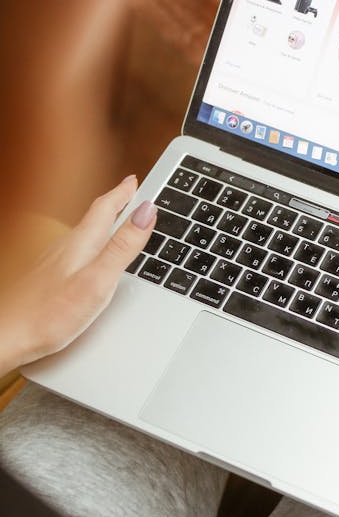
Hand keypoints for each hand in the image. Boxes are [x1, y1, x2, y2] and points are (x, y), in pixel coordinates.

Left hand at [0, 176, 155, 372]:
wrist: (9, 336)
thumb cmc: (51, 314)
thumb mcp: (99, 279)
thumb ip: (124, 245)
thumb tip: (147, 211)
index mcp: (82, 244)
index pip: (106, 208)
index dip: (123, 193)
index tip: (135, 180)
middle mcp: (66, 247)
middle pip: (95, 218)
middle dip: (115, 204)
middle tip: (129, 194)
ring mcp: (55, 262)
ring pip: (85, 234)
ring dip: (104, 223)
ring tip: (117, 221)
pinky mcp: (50, 278)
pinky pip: (76, 250)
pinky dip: (92, 243)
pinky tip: (91, 256)